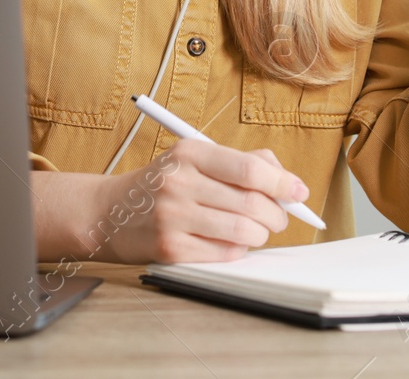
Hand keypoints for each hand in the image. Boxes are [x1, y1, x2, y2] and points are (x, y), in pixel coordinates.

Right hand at [87, 139, 308, 263]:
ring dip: (261, 234)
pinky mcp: (170, 249)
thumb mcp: (193, 159)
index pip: (250, 169)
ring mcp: (173, 218)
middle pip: (252, 203)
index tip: (299, 191)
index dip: (283, 183)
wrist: (109, 212)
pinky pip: (225, 254)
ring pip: (244, 232)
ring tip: (255, 230)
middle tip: (279, 217)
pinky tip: (230, 242)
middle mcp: (179, 183)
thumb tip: (286, 179)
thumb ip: (240, 161)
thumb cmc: (163, 184)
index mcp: (189, 153)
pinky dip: (238, 250)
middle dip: (277, 214)